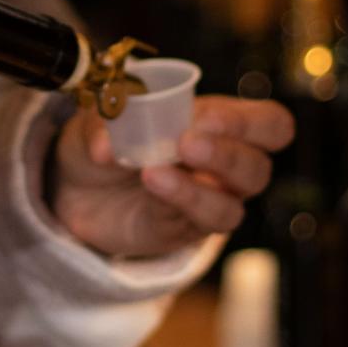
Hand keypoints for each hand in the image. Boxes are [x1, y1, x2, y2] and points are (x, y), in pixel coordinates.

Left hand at [50, 96, 295, 257]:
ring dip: (197, 187)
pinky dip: (178, 200)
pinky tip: (152, 182)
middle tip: (185, 141)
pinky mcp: (185, 230)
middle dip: (225, 154)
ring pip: (232, 204)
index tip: (201, 116)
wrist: (77, 188)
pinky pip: (198, 223)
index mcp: (221, 125)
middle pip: (258, 167)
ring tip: (156, 168)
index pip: (270, 124)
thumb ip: (107, 125)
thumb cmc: (107, 141)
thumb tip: (107, 146)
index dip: (246, 122)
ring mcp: (207, 203)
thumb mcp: (101, 118)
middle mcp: (226, 167)